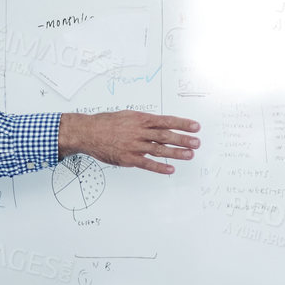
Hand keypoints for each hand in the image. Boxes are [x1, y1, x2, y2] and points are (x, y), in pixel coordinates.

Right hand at [60, 110, 199, 173]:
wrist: (88, 132)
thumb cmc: (107, 123)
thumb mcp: (128, 115)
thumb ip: (144, 121)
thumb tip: (161, 124)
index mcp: (141, 119)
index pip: (166, 121)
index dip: (183, 124)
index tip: (196, 127)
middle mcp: (139, 132)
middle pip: (166, 136)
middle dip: (184, 139)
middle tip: (197, 142)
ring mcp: (134, 146)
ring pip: (159, 150)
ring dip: (176, 153)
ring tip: (190, 155)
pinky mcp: (128, 159)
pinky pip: (147, 164)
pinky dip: (160, 167)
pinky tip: (171, 169)